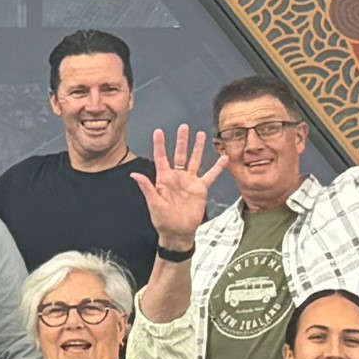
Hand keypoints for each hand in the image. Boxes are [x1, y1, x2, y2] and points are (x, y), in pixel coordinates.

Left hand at [128, 124, 211, 245]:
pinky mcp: (201, 188)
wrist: (178, 232)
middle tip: (184, 126)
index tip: (159, 131)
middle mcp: (177, 177)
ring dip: (198, 148)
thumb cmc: (162, 219)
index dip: (160, 145)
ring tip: (201, 134)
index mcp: (163, 179)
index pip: (161, 158)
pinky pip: (211, 175)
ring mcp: (189, 181)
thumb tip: (134, 174)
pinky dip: (218, 167)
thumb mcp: (154, 203)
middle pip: (180, 154)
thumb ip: (147, 188)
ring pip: (195, 160)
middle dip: (182, 141)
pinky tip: (224, 157)